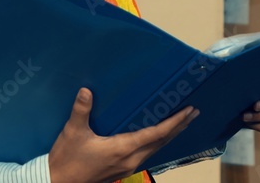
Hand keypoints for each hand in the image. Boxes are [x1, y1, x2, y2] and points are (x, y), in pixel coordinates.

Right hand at [48, 88, 198, 182]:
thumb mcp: (72, 133)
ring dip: (170, 135)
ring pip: (156, 149)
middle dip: (179, 127)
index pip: (156, 133)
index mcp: (123, 148)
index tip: (189, 111)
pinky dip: (157, 142)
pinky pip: (147, 154)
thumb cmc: (67, 159)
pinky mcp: (122, 170)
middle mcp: (131, 159)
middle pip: (162, 141)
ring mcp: (128, 167)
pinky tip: (157, 137)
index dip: (175, 122)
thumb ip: (81, 111)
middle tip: (193, 112)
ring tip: (181, 122)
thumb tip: (86, 91)